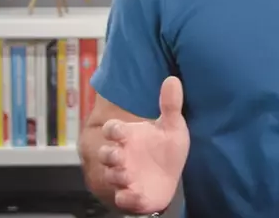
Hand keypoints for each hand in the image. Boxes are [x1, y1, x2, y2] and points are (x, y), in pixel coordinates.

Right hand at [98, 76, 189, 214]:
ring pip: (112, 176)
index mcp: (130, 137)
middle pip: (106, 154)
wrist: (171, 177)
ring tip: (128, 174)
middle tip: (120, 156)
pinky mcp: (131, 195)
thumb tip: (172, 79)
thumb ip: (171, 104)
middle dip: (109, 155)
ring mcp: (125, 176)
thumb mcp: (172, 126)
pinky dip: (126, 198)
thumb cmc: (166, 149)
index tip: (120, 131)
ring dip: (117, 175)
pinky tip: (134, 194)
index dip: (112, 129)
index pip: (112, 129)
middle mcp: (123, 156)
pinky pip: (123, 199)